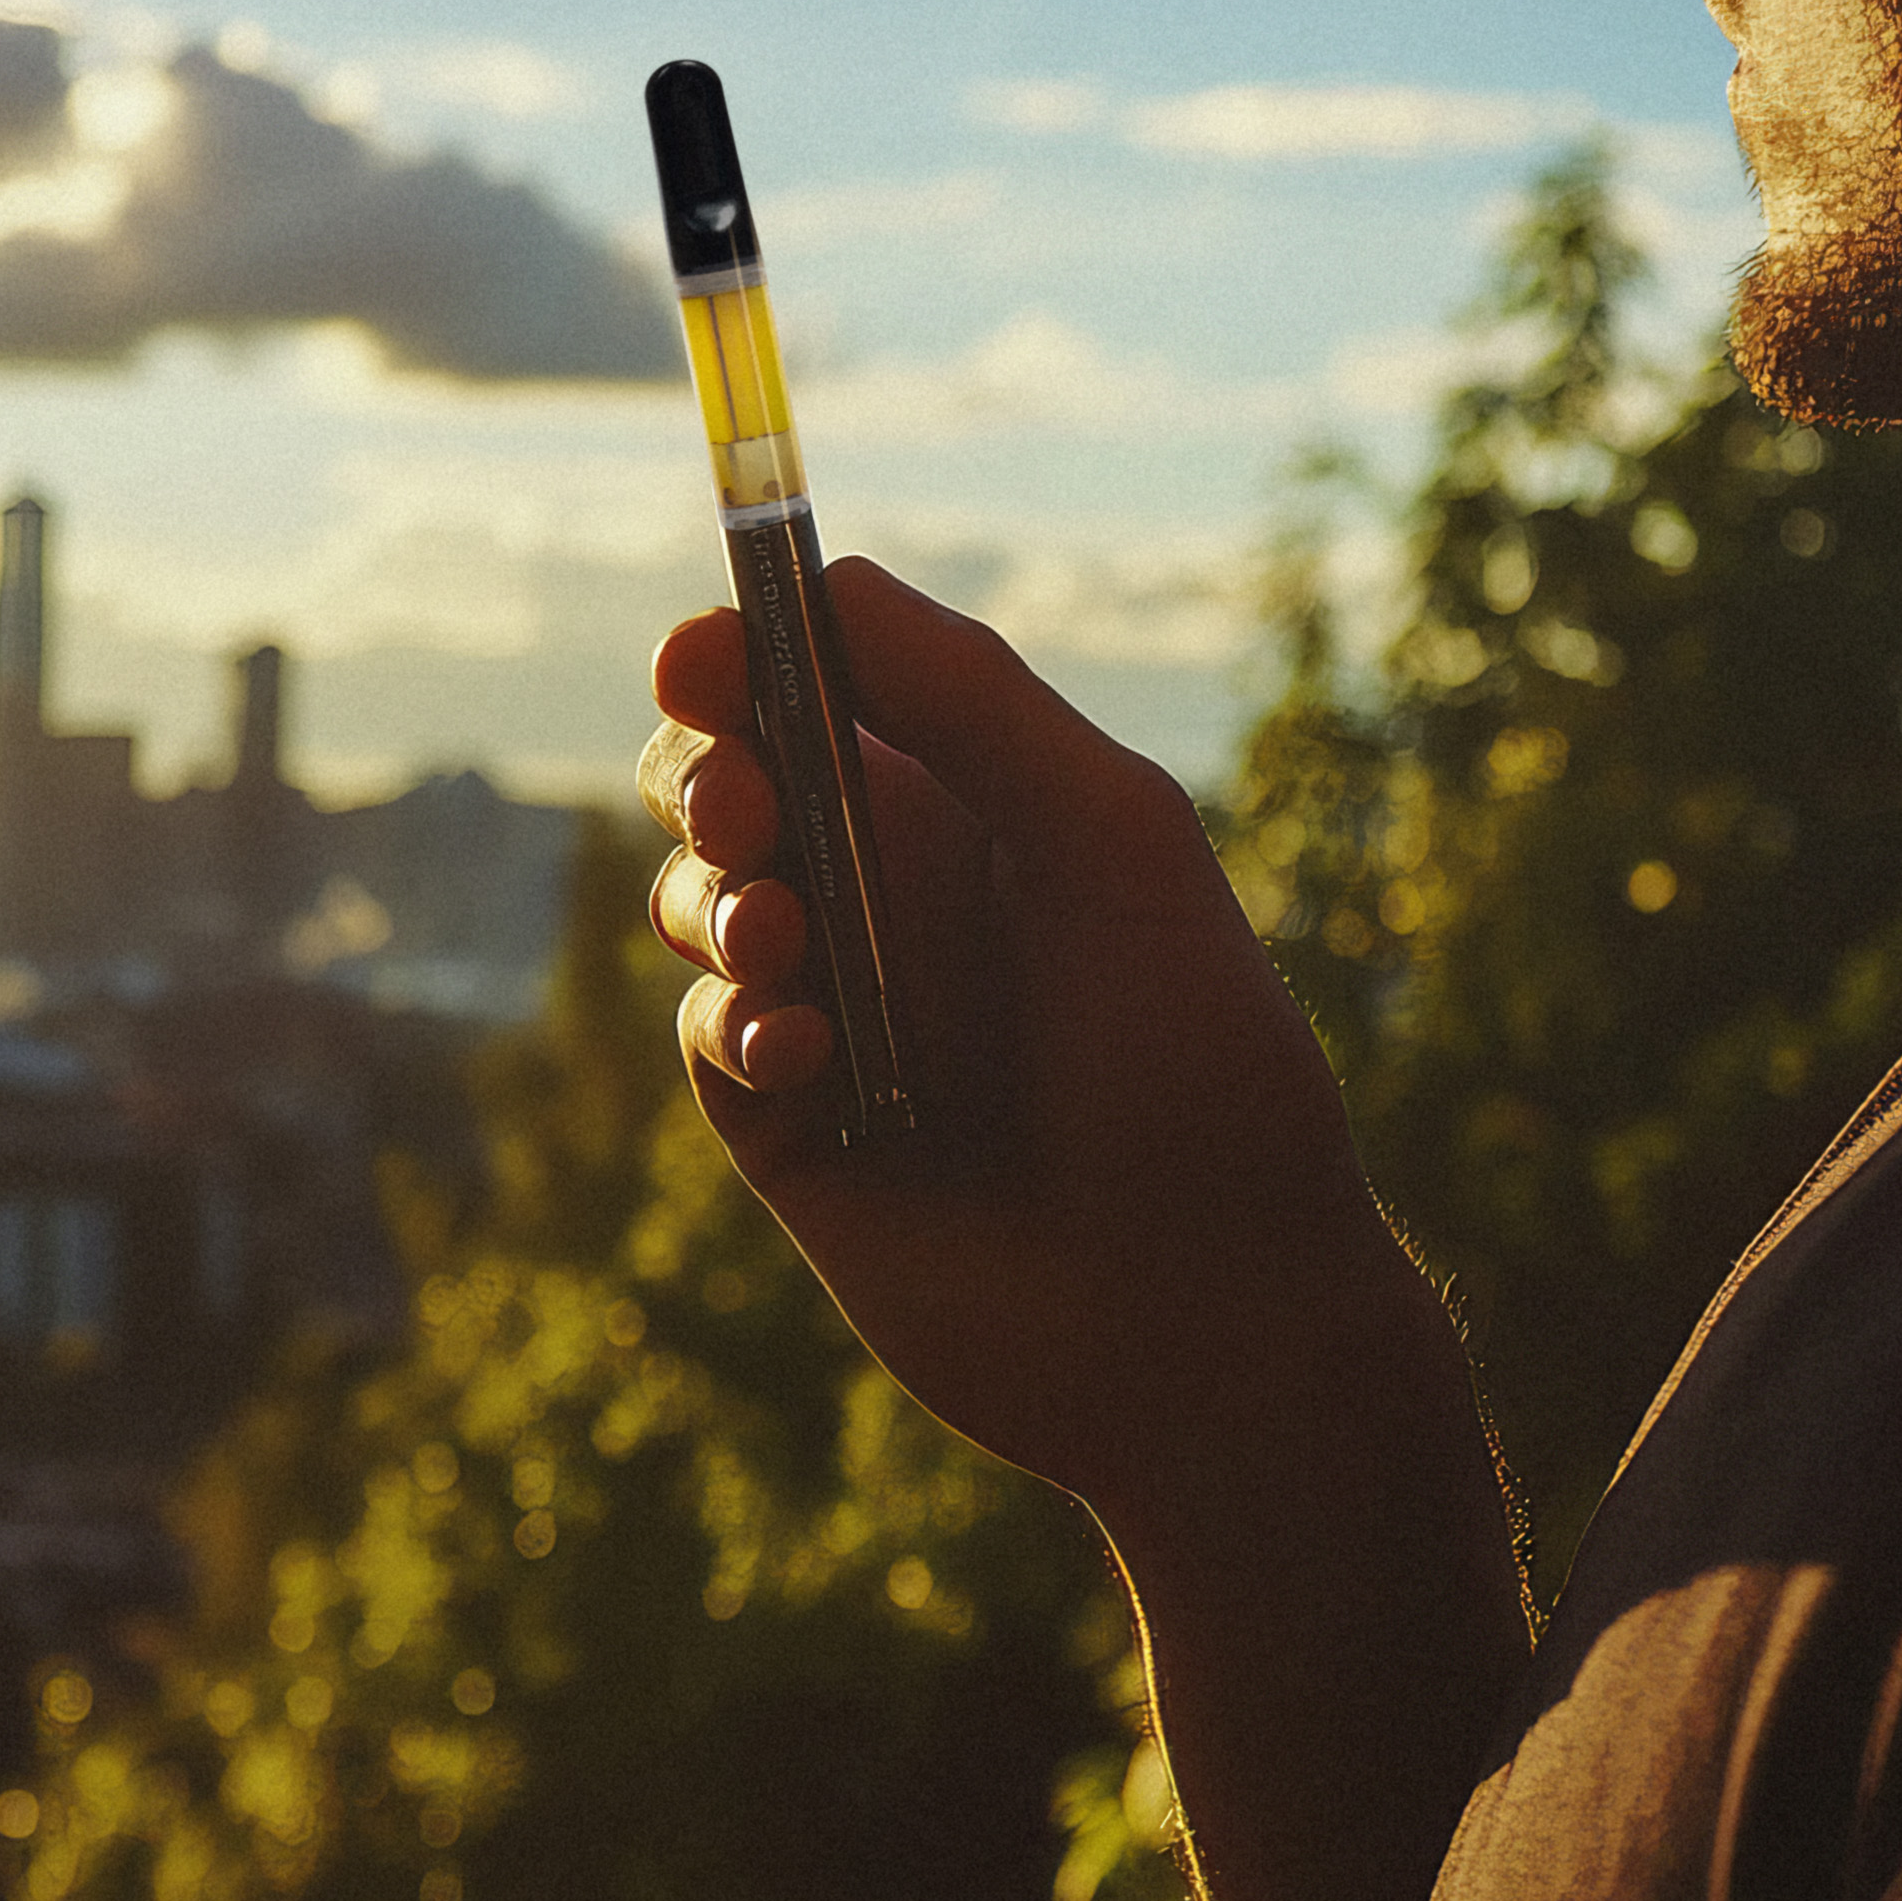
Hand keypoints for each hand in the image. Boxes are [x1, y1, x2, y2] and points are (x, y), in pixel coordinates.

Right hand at [642, 557, 1415, 1514]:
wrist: (1212, 1316)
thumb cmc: (1200, 1068)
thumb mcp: (1116, 842)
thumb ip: (974, 702)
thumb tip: (823, 584)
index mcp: (972, 809)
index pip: (810, 691)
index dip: (736, 661)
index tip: (703, 663)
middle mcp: (890, 899)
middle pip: (717, 782)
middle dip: (703, 778)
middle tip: (753, 817)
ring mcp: (832, 1014)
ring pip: (689, 905)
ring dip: (714, 902)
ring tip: (787, 947)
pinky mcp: (788, 1135)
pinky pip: (709, 1039)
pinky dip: (736, 1023)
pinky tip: (806, 1056)